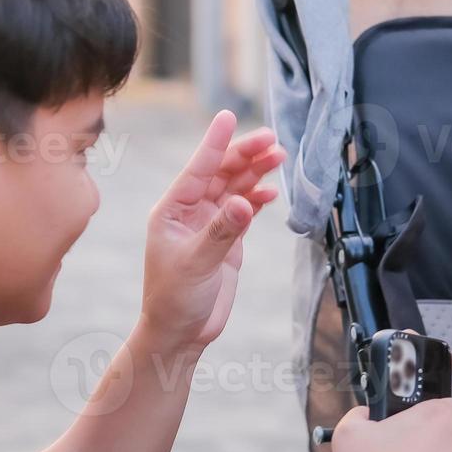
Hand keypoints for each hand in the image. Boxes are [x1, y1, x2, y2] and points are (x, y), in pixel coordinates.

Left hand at [140, 111, 284, 353]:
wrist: (180, 334)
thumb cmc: (174, 299)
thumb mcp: (196, 264)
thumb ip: (221, 232)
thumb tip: (243, 201)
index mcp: (172, 211)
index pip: (197, 169)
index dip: (215, 143)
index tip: (228, 117)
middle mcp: (189, 212)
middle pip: (220, 173)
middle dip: (245, 155)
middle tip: (272, 140)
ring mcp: (209, 224)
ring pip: (234, 188)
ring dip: (255, 173)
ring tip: (279, 157)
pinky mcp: (225, 240)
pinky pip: (243, 210)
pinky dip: (258, 198)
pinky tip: (272, 190)